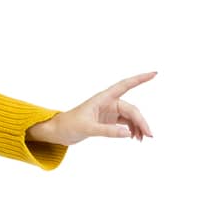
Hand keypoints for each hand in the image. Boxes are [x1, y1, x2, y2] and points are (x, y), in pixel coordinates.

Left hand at [29, 71, 156, 145]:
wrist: (59, 131)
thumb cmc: (69, 125)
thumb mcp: (88, 128)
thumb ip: (107, 131)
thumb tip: (127, 134)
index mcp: (103, 98)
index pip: (125, 85)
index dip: (140, 79)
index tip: (154, 73)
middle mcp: (108, 103)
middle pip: (131, 109)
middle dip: (141, 121)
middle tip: (149, 135)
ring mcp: (110, 112)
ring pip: (130, 117)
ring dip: (138, 127)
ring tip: (142, 140)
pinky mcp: (109, 121)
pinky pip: (126, 123)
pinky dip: (132, 130)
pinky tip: (134, 138)